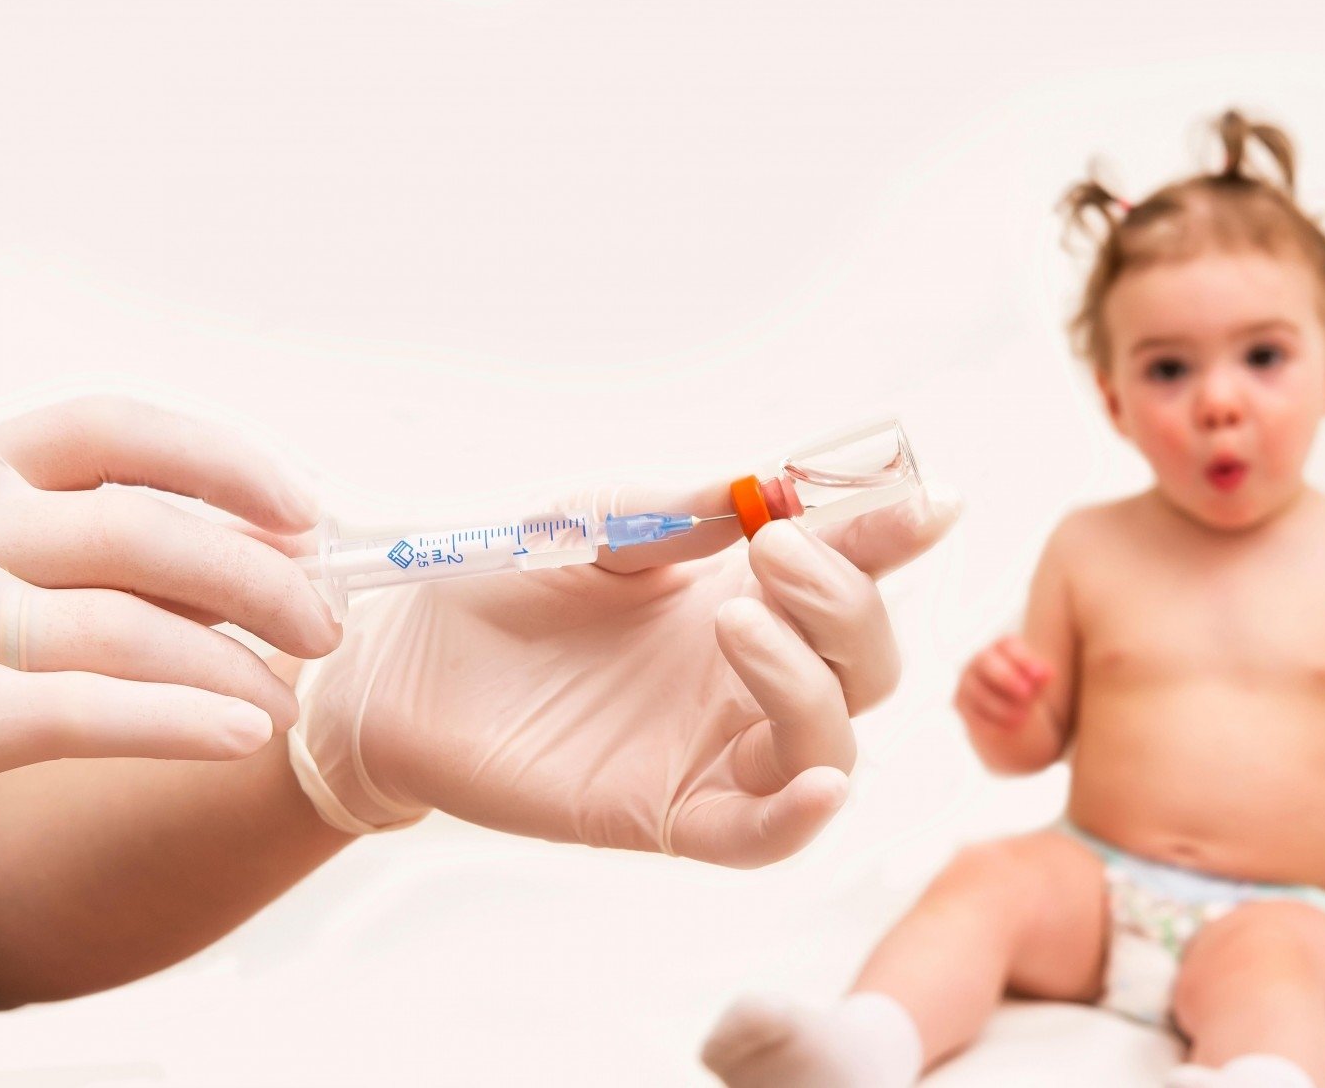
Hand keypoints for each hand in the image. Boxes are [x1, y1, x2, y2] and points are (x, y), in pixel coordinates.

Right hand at [0, 396, 340, 777]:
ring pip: (124, 629)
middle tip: (322, 629)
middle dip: (257, 583)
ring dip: (233, 668)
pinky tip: (244, 732)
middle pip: (141, 534)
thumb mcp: (23, 550)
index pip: (116, 430)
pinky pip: (78, 711)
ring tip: (284, 706)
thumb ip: (124, 542)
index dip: (223, 461)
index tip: (305, 511)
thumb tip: (281, 547)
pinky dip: (177, 721)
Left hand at [294, 482, 958, 866]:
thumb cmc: (501, 584)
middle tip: (777, 552)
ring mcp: (713, 750)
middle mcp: (747, 678)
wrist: (394, 660)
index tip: (931, 503)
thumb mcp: (601, 525)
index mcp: (745, 596)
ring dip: (809, 680)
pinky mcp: (666, 815)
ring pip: (828, 742)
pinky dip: (798, 816)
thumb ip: (687, 514)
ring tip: (735, 620)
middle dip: (848, 602)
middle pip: (866, 663)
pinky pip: (758, 836)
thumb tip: (778, 488)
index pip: (850, 572)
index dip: (894, 540)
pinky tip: (816, 782)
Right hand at [953, 635, 1050, 731]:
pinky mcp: (958, 701)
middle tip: (1027, 693)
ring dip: (1002, 706)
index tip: (1042, 676)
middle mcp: (979, 659)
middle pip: (986, 663)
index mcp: (1000, 647)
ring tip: (1024, 717)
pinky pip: (971, 711)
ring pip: (979, 692)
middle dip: (1007, 678)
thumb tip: (1047, 674)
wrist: (1006, 712)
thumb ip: (1041, 677)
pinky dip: (992, 721)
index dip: (1024, 659)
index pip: (1007, 646)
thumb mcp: (1037, 683)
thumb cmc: (1026, 689)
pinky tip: (1010, 727)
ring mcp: (965, 680)